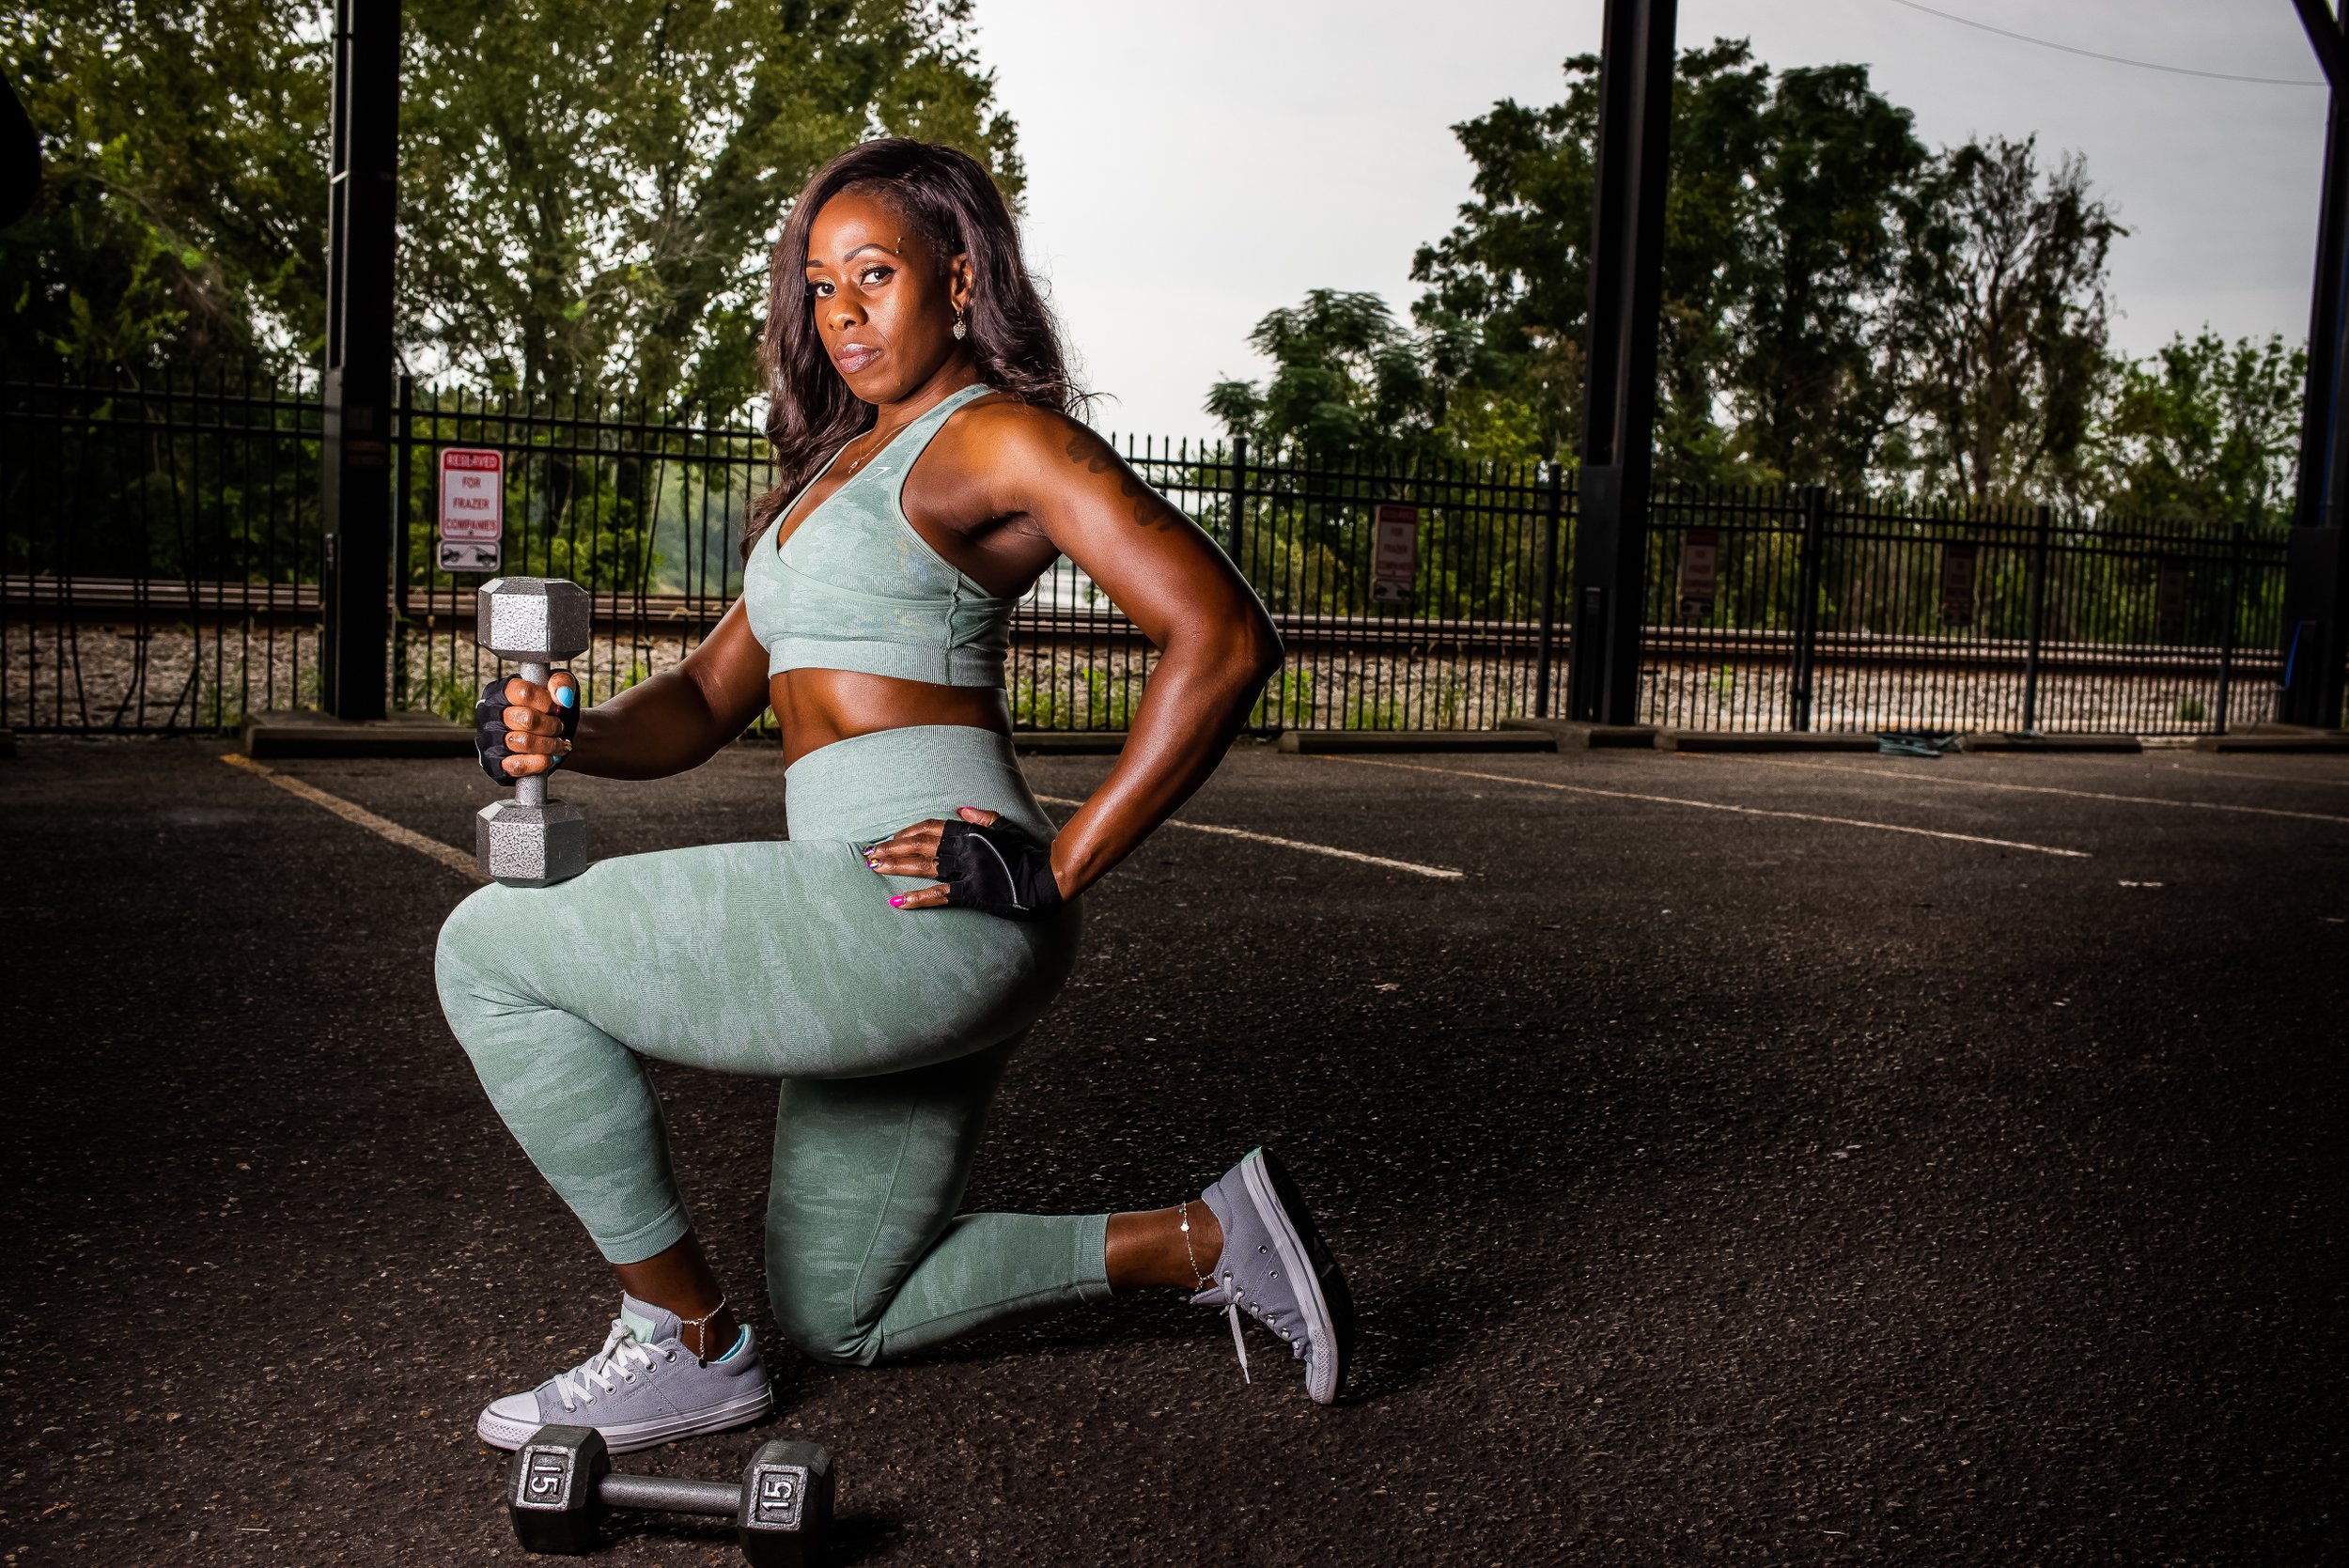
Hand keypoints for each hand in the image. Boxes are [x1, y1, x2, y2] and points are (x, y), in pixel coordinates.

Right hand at [475, 670, 578, 782]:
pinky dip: (540, 762)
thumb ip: (562, 683)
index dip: (547, 702)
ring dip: (549, 744)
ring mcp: (489, 740)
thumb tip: (562, 696)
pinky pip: (518, 765)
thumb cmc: (549, 709)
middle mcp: (488, 714)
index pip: (524, 693)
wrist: (547, 738)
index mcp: (499, 692)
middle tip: (559, 727)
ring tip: (558, 743)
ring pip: (524, 742)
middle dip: (551, 725)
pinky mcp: (494, 763)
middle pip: (527, 719)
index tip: (556, 708)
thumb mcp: (558, 688)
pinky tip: (549, 758)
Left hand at [862, 806, 1064, 920]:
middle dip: (891, 847)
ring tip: (874, 867)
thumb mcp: (1006, 828)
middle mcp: (964, 848)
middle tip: (870, 853)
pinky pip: (939, 895)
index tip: (890, 837)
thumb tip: (961, 809)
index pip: (930, 828)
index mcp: (970, 831)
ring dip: (895, 865)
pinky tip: (897, 901)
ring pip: (922, 866)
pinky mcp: (972, 893)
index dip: (906, 832)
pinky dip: (917, 898)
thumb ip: (983, 818)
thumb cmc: (1028, 852)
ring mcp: (966, 870)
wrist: (1046, 878)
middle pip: (919, 845)